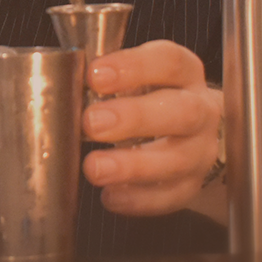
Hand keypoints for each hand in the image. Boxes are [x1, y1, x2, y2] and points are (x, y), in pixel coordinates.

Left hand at [80, 40, 222, 216]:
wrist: (190, 130)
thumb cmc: (150, 96)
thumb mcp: (134, 76)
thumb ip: (106, 77)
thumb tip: (60, 85)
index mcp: (185, 73)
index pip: (169, 62)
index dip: (133, 66)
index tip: (95, 75)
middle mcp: (201, 111)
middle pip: (183, 111)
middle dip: (135, 117)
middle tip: (92, 123)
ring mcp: (200, 151)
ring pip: (178, 159)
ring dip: (132, 165)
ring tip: (94, 167)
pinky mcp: (192, 185)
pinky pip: (172, 196)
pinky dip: (139, 199)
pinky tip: (111, 195)